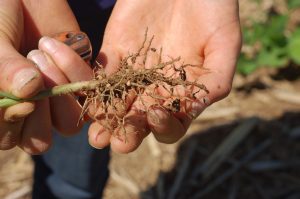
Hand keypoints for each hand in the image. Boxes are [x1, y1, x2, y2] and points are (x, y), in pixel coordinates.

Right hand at [0, 0, 91, 153]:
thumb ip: (3, 69)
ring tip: (38, 53)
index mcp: (2, 109)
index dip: (16, 124)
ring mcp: (57, 99)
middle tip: (32, 71)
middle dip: (40, 111)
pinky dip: (75, 69)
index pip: (8, 138)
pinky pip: (88, 92)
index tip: (25, 100)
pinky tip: (54, 43)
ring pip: (69, 125)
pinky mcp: (79, 81)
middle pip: (40, 140)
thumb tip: (29, 93)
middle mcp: (29, 111)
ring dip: (58, 91)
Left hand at [88, 0, 241, 152]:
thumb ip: (216, 79)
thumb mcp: (224, 42)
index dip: (165, 126)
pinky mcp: (115, 52)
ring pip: (116, 103)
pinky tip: (84, 96)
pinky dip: (89, 85)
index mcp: (183, 92)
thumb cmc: (213, 8)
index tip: (157, 114)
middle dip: (129, 134)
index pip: (172, 122)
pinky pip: (99, 74)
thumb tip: (195, 109)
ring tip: (96, 134)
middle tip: (119, 143)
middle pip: (140, 120)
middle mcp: (156, 88)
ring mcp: (134, 72)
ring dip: (105, 120)